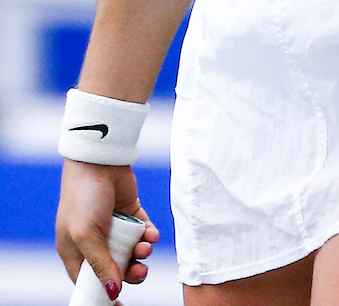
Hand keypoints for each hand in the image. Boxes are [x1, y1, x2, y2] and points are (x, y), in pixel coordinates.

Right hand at [56, 160, 158, 297]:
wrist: (100, 159)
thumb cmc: (84, 197)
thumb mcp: (86, 235)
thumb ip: (101, 265)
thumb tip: (112, 293)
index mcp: (75, 250)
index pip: (88, 281)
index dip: (102, 293)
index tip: (118, 303)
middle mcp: (94, 241)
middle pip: (115, 269)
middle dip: (130, 273)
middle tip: (140, 270)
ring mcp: (113, 227)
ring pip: (131, 252)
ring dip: (141, 253)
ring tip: (144, 246)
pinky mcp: (130, 212)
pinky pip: (142, 231)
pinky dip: (149, 235)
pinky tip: (151, 234)